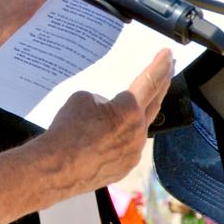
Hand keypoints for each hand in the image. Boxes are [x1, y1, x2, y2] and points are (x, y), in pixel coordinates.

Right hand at [41, 48, 173, 195]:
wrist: (55, 168)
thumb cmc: (67, 131)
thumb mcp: (83, 99)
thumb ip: (103, 101)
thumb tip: (107, 110)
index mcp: (129, 110)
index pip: (151, 82)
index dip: (160, 66)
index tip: (169, 54)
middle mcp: (137, 133)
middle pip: (154, 104)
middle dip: (161, 85)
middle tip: (167, 71)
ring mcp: (132, 154)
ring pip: (140, 128)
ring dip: (139, 114)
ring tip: (136, 103)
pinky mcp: (123, 168)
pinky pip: (128, 146)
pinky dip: (123, 136)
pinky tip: (111, 134)